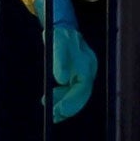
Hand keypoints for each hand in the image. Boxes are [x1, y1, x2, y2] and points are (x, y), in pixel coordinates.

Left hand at [44, 0, 97, 122]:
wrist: (61, 24)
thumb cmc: (59, 32)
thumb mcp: (57, 43)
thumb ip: (59, 60)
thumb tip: (61, 79)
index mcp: (87, 64)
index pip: (82, 88)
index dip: (71, 101)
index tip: (58, 110)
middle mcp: (88, 70)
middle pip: (81, 94)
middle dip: (68, 107)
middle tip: (54, 116)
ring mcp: (83, 72)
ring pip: (76, 94)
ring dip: (64, 103)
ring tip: (51, 111)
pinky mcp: (77, 73)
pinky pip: (72, 89)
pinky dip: (62, 96)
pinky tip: (51, 99)